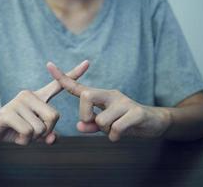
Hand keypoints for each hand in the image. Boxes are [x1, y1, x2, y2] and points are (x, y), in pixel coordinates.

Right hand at [0, 60, 89, 144]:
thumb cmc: (13, 129)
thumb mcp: (33, 133)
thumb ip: (46, 135)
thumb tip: (54, 139)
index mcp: (37, 97)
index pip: (58, 85)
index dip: (73, 74)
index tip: (88, 62)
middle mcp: (29, 95)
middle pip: (54, 116)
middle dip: (46, 131)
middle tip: (33, 133)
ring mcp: (18, 102)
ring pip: (40, 128)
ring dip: (32, 138)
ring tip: (20, 133)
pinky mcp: (8, 112)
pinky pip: (28, 132)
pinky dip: (24, 141)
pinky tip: (14, 136)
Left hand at [47, 62, 171, 141]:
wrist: (153, 122)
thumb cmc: (125, 122)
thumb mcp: (105, 125)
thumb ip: (91, 125)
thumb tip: (78, 126)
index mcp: (101, 96)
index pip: (78, 87)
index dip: (63, 77)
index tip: (48, 65)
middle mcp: (111, 95)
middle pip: (86, 96)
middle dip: (85, 114)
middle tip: (94, 122)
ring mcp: (124, 102)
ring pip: (101, 119)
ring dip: (106, 130)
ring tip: (116, 129)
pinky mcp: (136, 112)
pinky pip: (116, 128)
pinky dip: (115, 136)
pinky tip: (121, 134)